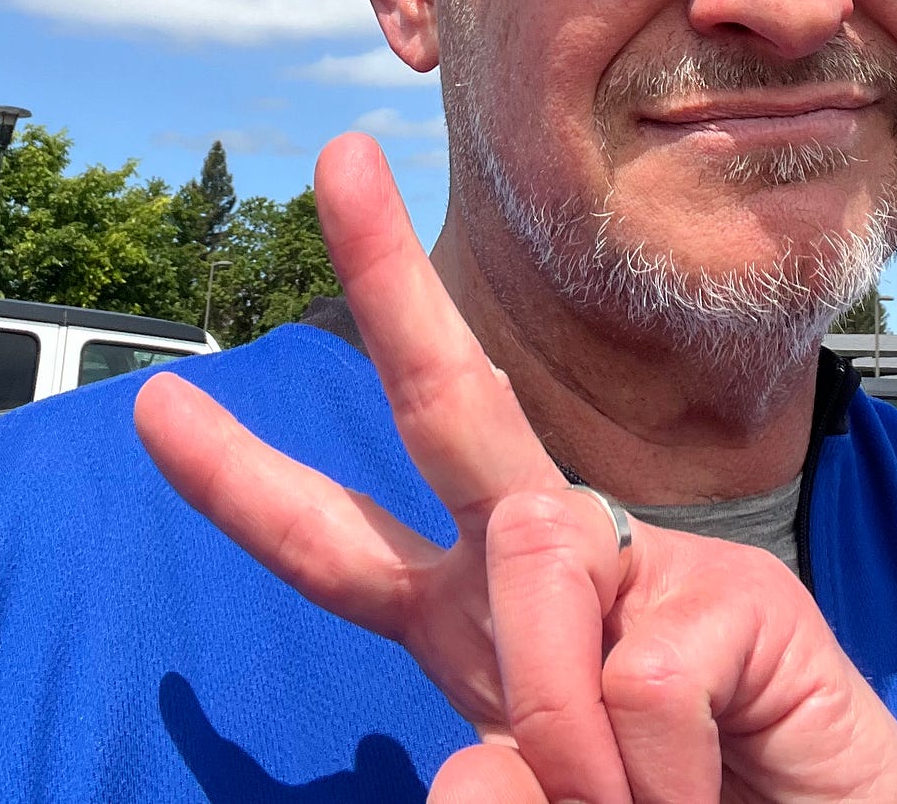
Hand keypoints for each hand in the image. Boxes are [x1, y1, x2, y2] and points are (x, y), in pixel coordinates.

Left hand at [135, 134, 896, 803]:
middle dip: (389, 277)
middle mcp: (544, 569)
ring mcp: (648, 565)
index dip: (241, 479)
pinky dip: (649, 766)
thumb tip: (473, 760)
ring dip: (562, 730)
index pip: (335, 545)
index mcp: (473, 621)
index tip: (154, 402)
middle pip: (450, 403)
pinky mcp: (742, 593)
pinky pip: (637, 668)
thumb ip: (486, 780)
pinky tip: (707, 780)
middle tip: (338, 156)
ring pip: (533, 562)